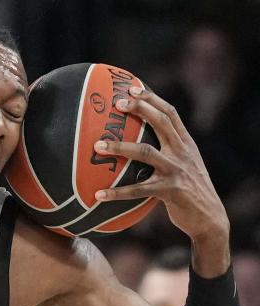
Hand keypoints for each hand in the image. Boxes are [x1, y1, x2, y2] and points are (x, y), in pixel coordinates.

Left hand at [91, 87, 229, 244]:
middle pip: (160, 122)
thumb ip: (168, 151)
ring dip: (120, 148)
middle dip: (139, 109)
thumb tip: (138, 142)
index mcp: (185, 143)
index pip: (170, 113)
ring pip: (145, 152)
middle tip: (116, 104)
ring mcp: (176, 170)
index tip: (133, 88)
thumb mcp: (184, 165)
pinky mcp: (170, 191)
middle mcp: (182, 152)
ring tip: (97, 146)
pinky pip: (138, 190)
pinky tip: (99, 195)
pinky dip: (117, 192)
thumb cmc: (189, 190)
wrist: (209, 217)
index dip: (152, 99)